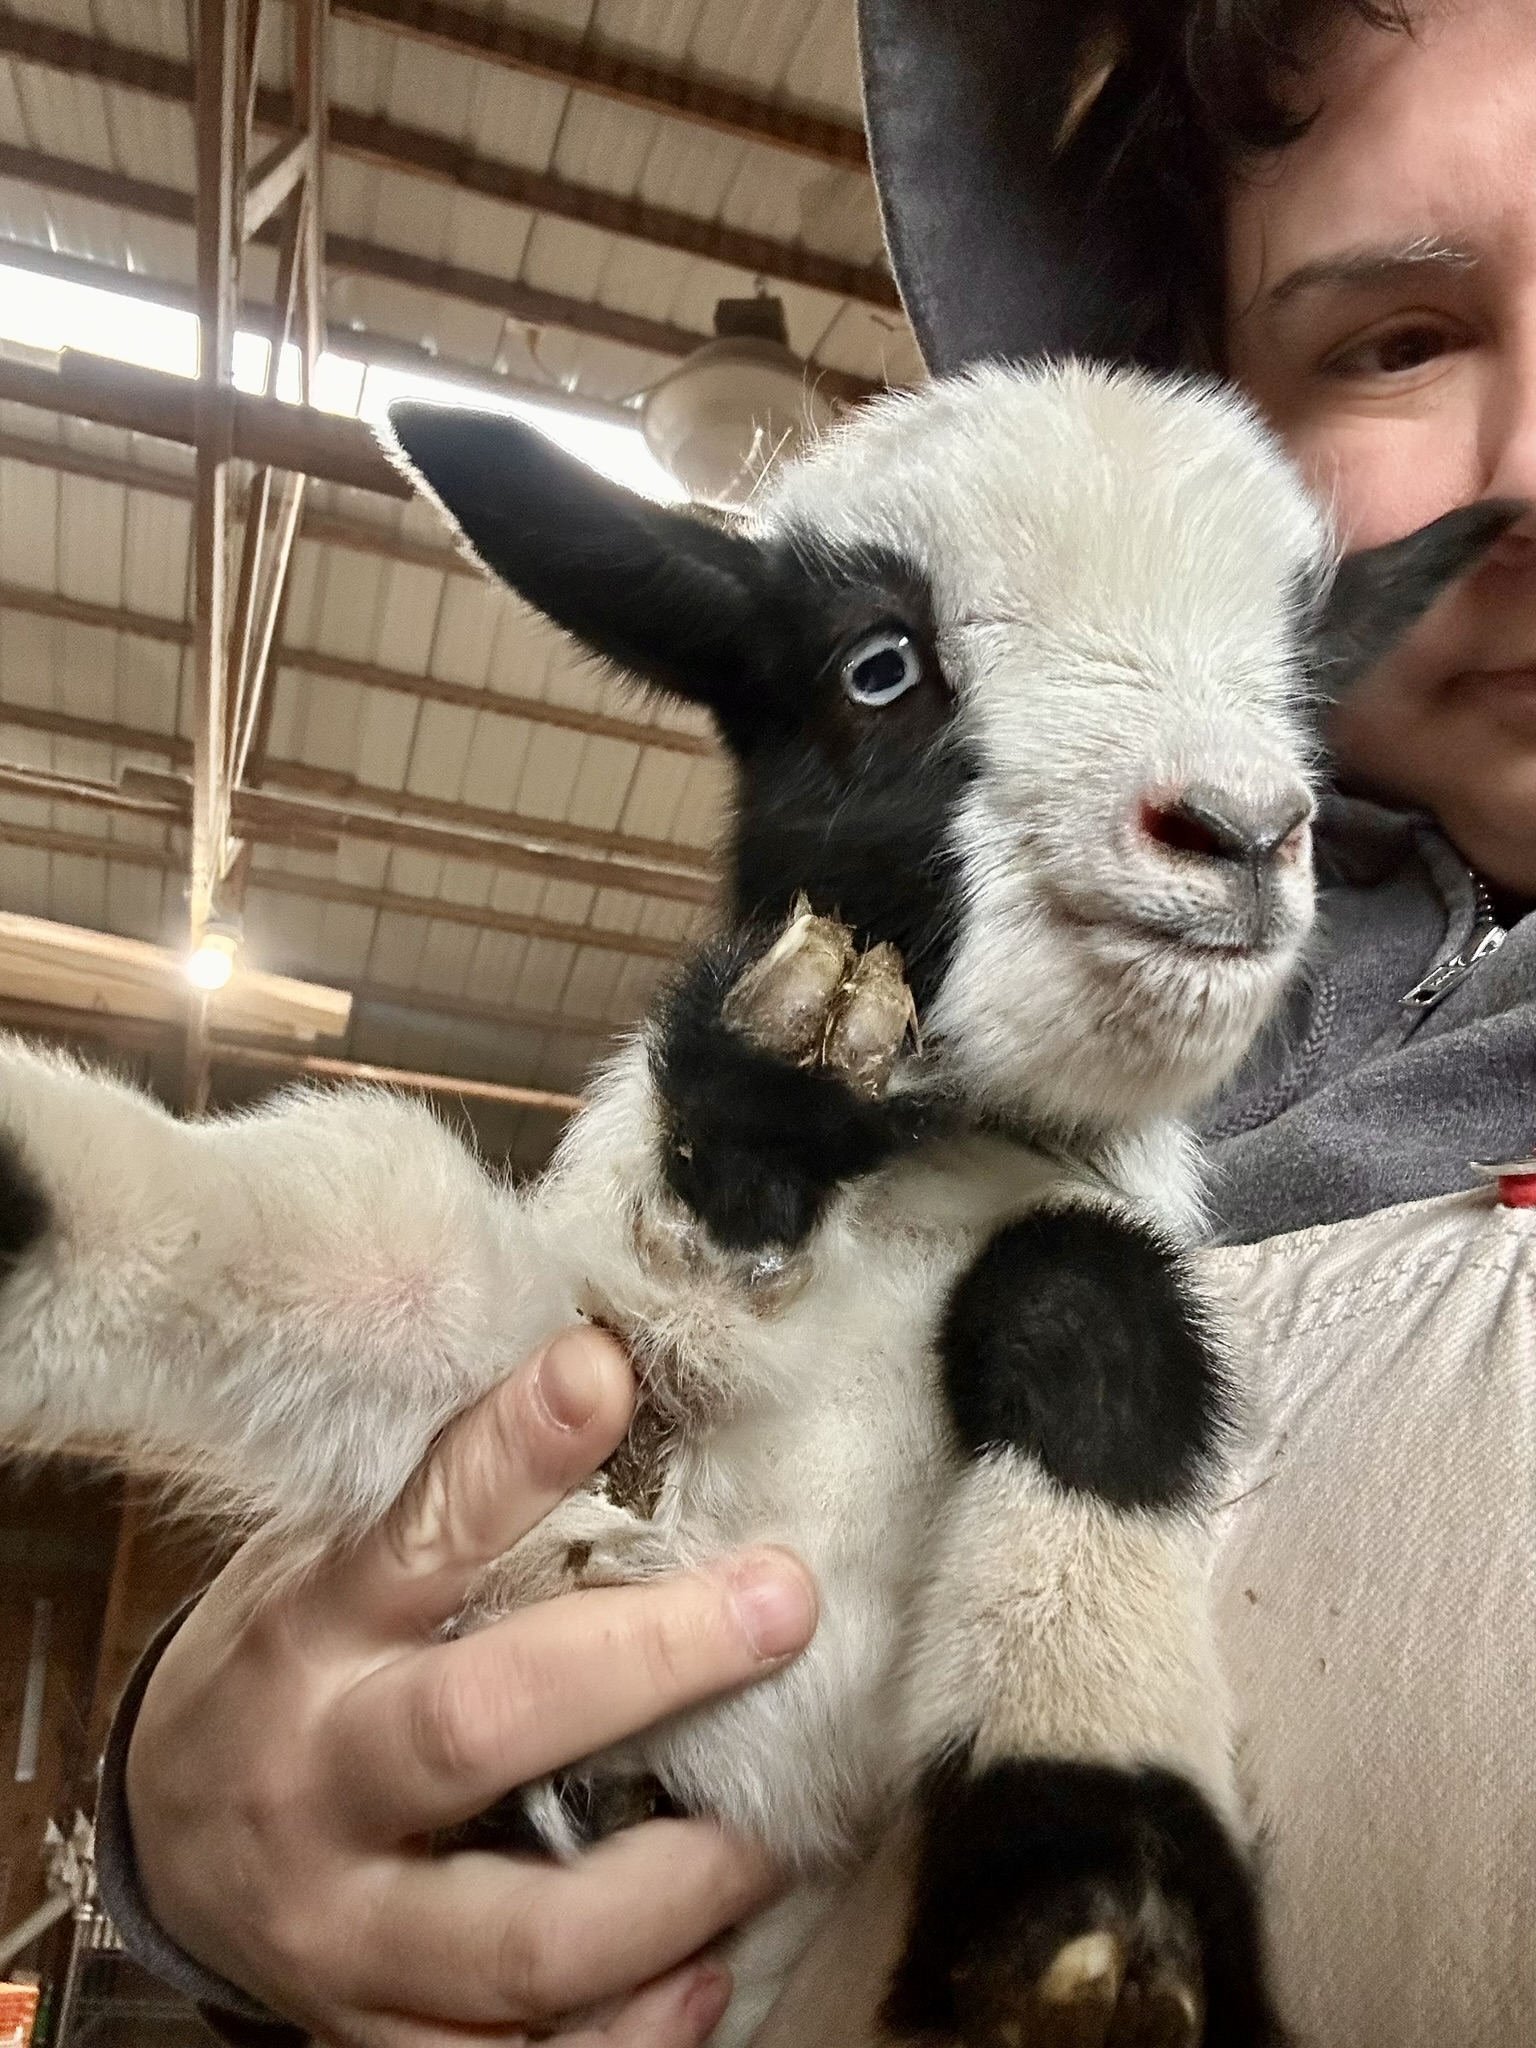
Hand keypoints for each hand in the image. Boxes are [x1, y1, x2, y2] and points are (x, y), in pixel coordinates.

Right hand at [126, 1326, 819, 2046]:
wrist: (168, 1837)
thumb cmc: (300, 1663)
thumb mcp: (339, 1566)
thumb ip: (454, 1516)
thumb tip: (617, 1382)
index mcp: (311, 1635)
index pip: (415, 1532)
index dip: (510, 1453)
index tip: (602, 1370)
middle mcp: (318, 1781)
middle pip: (480, 1729)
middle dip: (650, 1666)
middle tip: (782, 1604)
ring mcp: (343, 1931)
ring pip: (524, 1938)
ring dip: (678, 1886)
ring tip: (774, 1831)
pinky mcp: (373, 2036)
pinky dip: (633, 2031)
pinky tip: (704, 1973)